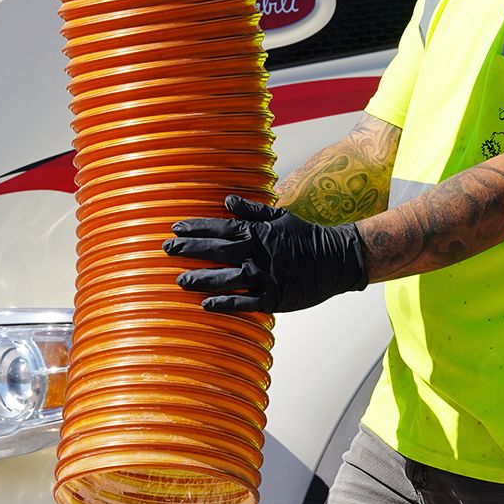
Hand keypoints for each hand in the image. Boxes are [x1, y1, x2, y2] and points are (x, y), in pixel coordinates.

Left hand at [164, 195, 369, 314]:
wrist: (336, 258)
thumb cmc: (304, 236)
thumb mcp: (278, 216)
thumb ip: (251, 210)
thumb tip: (226, 200)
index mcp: (256, 232)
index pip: (219, 227)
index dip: (196, 228)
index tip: (175, 228)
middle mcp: (257, 253)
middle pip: (216, 250)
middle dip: (189, 249)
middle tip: (167, 249)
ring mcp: (265, 276)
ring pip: (226, 277)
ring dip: (201, 278)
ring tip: (180, 280)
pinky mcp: (274, 297)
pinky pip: (245, 301)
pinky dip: (225, 303)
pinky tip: (206, 304)